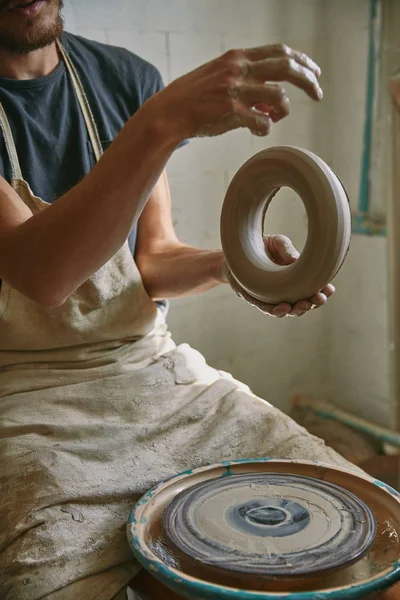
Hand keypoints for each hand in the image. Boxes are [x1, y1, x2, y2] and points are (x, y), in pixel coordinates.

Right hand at [155, 43, 322, 139]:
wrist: (170, 111)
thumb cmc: (195, 97)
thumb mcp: (221, 77)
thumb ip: (248, 82)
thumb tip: (272, 101)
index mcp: (238, 57)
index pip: (279, 52)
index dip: (302, 61)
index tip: (314, 72)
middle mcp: (239, 69)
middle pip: (287, 68)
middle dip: (308, 81)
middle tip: (318, 94)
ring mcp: (235, 90)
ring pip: (279, 97)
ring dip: (284, 110)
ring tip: (274, 117)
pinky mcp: (231, 112)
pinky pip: (263, 122)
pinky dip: (266, 127)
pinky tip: (258, 128)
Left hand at [223, 234, 334, 316]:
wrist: (236, 253)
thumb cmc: (262, 246)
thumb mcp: (277, 243)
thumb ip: (286, 250)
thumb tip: (295, 259)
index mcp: (297, 278)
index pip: (313, 288)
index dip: (323, 291)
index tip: (330, 289)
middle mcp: (287, 291)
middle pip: (304, 303)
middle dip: (313, 303)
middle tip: (319, 298)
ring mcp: (273, 297)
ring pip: (288, 310)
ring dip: (297, 310)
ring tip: (303, 305)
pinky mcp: (257, 300)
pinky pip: (267, 309)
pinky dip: (276, 311)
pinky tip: (283, 308)